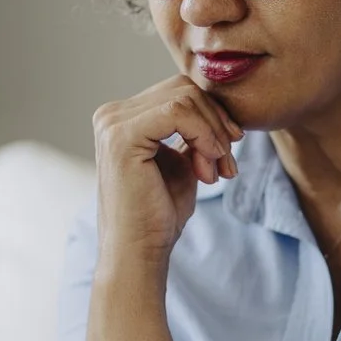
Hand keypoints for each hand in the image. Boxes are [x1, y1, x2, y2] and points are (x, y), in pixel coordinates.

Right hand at [92, 75, 241, 268]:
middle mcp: (111, 114)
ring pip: (185, 98)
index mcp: (122, 118)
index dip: (213, 117)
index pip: (180, 92)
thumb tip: (219, 107)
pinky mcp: (122, 136)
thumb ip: (192, 132)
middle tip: (227, 165)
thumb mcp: (182, 162)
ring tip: (216, 172)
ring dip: (214, 135)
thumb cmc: (159, 214)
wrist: (138, 252)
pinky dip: (205, 136)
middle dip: (217, 123)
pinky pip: (179, 111)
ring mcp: (112, 122)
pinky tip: (207, 167)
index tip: (229, 153)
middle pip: (184, 88)